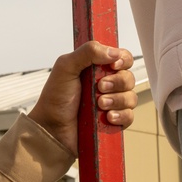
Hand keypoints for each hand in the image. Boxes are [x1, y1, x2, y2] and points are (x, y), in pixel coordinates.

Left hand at [27, 42, 136, 156]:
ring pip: (131, 97)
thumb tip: (113, 52)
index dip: (122, 59)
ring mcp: (111, 103)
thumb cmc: (55, 98)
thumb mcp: (65, 67)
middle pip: (129, 77)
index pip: (122, 57)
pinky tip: (107, 117)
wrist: (51, 129)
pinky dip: (120, 115)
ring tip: (99, 104)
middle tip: (99, 87)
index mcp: (97, 67)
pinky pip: (129, 116)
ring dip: (117, 100)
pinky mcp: (114, 121)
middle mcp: (107, 83)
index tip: (113, 65)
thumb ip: (87, 52)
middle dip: (117, 82)